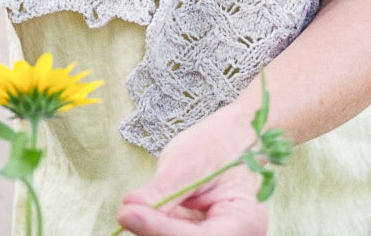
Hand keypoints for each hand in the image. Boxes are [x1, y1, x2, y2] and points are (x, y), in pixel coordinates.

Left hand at [114, 128, 267, 235]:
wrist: (232, 144)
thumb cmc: (218, 146)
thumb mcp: (189, 162)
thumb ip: (162, 190)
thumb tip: (130, 207)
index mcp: (244, 221)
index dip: (158, 229)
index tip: (127, 213)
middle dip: (153, 229)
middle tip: (127, 211)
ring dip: (153, 226)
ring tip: (141, 206)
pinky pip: (170, 235)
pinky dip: (155, 226)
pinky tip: (149, 212)